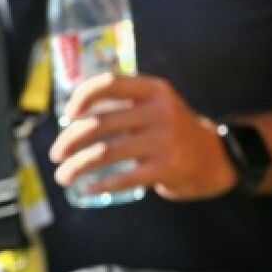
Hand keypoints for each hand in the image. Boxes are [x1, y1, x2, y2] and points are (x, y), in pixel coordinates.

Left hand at [50, 73, 234, 201]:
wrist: (216, 158)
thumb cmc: (170, 131)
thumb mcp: (155, 106)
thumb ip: (123, 103)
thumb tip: (69, 114)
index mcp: (154, 90)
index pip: (110, 83)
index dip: (83, 96)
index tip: (67, 114)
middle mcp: (161, 111)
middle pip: (100, 123)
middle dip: (69, 141)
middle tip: (55, 155)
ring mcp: (166, 139)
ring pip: (104, 152)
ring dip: (76, 167)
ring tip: (62, 176)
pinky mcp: (169, 167)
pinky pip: (123, 178)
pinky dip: (99, 185)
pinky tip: (87, 188)